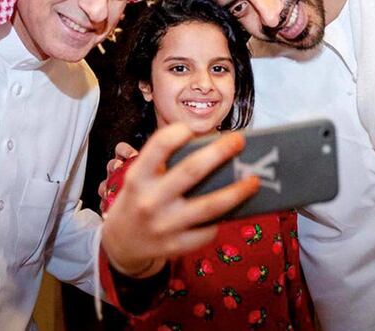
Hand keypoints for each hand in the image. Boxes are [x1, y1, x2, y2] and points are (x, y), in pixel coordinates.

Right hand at [101, 123, 258, 277]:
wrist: (120, 243)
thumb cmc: (137, 199)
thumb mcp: (139, 179)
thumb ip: (164, 165)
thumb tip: (211, 151)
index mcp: (138, 178)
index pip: (157, 147)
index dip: (176, 133)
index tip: (192, 128)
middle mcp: (150, 200)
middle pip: (191, 171)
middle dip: (219, 153)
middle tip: (239, 140)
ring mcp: (164, 226)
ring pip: (210, 206)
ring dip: (237, 191)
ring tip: (253, 180)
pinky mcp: (176, 246)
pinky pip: (207, 232)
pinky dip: (221, 219)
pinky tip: (233, 209)